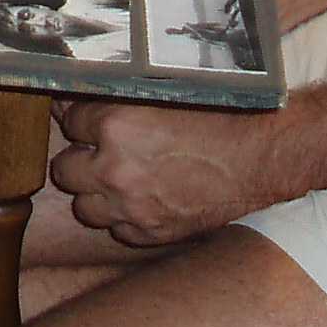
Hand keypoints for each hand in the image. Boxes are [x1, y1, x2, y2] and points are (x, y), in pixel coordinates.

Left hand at [49, 97, 283, 246]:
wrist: (261, 157)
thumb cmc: (218, 118)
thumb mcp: (163, 93)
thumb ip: (117, 97)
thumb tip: (77, 101)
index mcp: (117, 126)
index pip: (69, 121)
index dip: (83, 120)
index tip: (93, 120)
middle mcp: (116, 170)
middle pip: (64, 169)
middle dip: (81, 158)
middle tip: (101, 151)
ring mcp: (132, 207)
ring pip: (84, 207)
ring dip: (97, 192)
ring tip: (121, 178)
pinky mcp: (150, 233)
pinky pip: (117, 229)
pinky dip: (124, 217)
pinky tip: (145, 199)